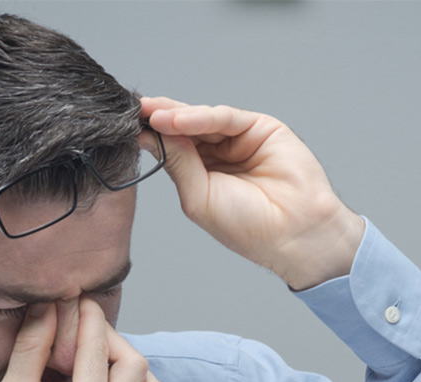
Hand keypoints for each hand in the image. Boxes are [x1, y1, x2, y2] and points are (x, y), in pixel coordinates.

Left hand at [141, 97, 365, 290]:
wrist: (294, 232)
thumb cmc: (249, 227)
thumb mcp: (198, 197)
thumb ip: (177, 163)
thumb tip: (148, 136)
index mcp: (205, 174)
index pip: (174, 147)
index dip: (152, 136)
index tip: (126, 126)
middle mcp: (222, 154)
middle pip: (186, 128)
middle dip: (159, 118)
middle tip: (134, 110)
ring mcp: (241, 139)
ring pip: (203, 119)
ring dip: (176, 116)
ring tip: (152, 116)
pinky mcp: (261, 128)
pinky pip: (226, 117)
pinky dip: (200, 116)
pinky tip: (177, 120)